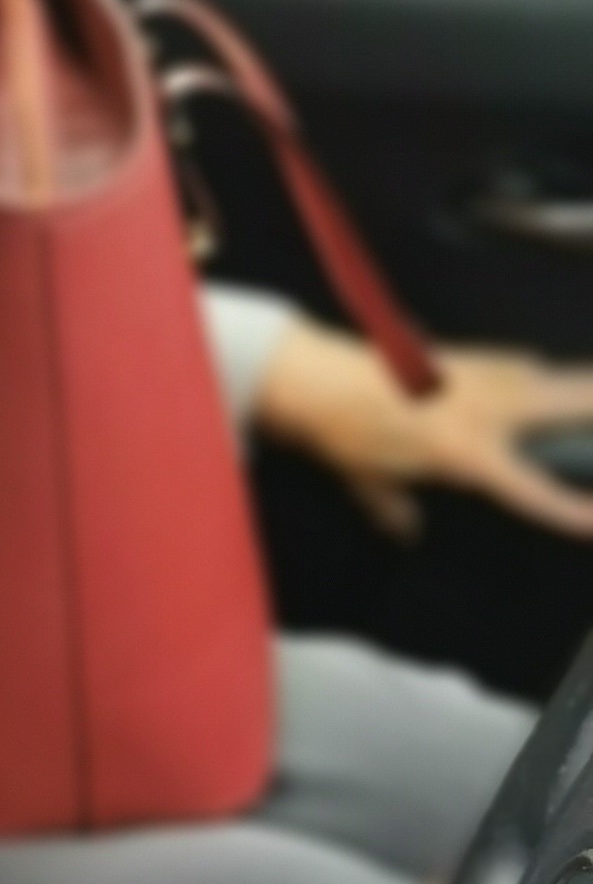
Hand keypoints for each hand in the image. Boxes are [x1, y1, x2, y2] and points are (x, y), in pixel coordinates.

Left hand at [251, 314, 592, 540]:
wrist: (317, 376)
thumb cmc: (344, 433)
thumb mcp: (368, 480)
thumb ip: (392, 508)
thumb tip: (403, 529)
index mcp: (468, 453)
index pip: (531, 490)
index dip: (568, 512)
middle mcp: (488, 410)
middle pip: (570, 400)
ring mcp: (481, 375)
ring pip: (548, 374)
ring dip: (575, 383)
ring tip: (590, 389)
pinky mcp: (466, 354)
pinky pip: (514, 362)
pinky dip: (530, 372)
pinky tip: (534, 374)